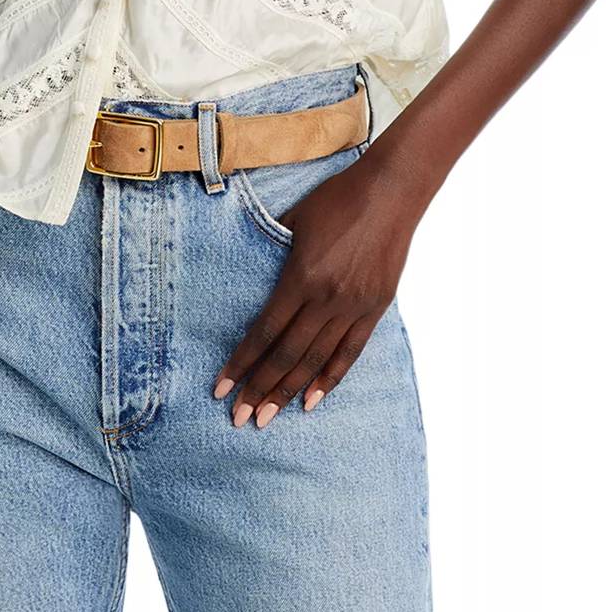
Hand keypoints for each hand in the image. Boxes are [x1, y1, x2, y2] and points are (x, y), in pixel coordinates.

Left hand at [212, 148, 417, 427]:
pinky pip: (350, 352)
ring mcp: (354, 306)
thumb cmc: (337, 198)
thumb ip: (272, 251)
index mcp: (301, 276)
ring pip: (315, 361)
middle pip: (286, 355)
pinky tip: (312, 400)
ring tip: (266, 418)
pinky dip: (330, 379)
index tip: (220, 388)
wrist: (391, 191)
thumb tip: (249, 272)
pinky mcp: (376, 308)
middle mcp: (326, 298)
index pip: (263, 332)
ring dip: (288, 392)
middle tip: (237, 420)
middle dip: (258, 390)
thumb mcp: (294, 219)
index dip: (240, 363)